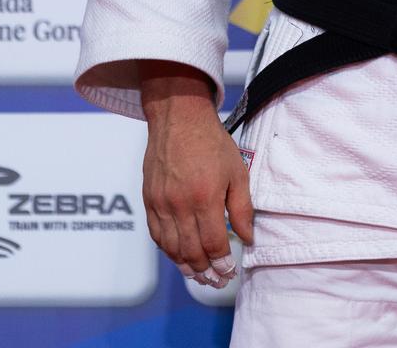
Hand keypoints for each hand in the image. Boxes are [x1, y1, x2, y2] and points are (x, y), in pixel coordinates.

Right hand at [138, 62, 253, 287]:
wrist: (178, 117)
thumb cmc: (211, 142)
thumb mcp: (237, 172)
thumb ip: (242, 208)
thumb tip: (248, 237)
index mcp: (204, 197)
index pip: (213, 244)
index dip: (222, 262)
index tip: (229, 271)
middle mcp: (179, 204)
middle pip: (191, 251)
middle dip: (206, 272)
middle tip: (216, 281)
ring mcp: (160, 203)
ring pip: (171, 248)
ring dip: (185, 266)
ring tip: (199, 276)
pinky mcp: (148, 199)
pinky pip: (156, 234)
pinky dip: (168, 250)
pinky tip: (178, 256)